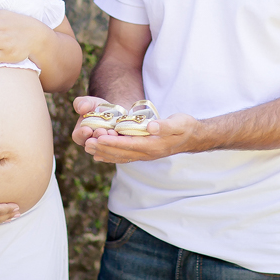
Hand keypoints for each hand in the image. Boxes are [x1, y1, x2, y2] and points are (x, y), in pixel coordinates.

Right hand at [72, 95, 113, 146]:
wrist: (114, 112)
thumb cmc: (97, 107)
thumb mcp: (89, 102)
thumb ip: (82, 103)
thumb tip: (81, 108)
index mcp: (81, 133)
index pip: (78, 137)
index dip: (82, 134)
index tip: (87, 129)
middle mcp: (91, 143)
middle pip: (92, 146)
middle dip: (97, 138)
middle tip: (102, 130)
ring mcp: (103, 147)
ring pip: (104, 149)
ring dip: (108, 142)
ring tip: (113, 132)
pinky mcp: (115, 147)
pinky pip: (116, 150)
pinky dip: (118, 144)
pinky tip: (121, 136)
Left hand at [83, 113, 198, 163]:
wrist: (192, 137)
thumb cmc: (185, 127)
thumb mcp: (179, 123)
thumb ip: (165, 126)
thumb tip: (150, 126)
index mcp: (154, 146)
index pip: (129, 145)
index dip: (113, 142)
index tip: (99, 138)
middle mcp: (147, 153)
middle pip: (121, 153)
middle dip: (104, 148)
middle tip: (87, 143)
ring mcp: (145, 155)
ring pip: (121, 156)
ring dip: (104, 153)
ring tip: (89, 148)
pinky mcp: (143, 153)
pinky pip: (124, 156)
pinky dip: (111, 155)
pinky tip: (100, 154)